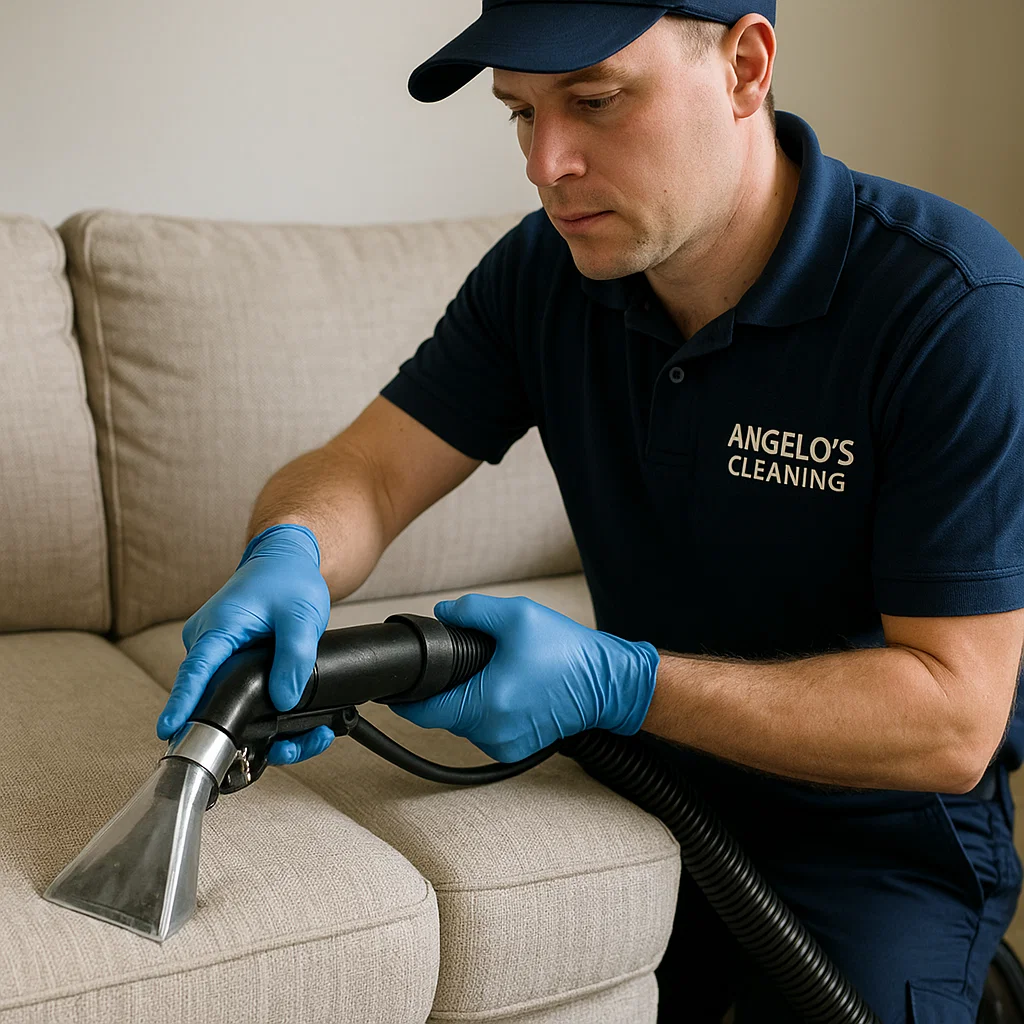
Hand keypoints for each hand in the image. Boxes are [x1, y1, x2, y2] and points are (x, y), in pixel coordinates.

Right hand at [156, 523, 333, 765]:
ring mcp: (214, 651)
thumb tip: (283, 700)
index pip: (196, 670)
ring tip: (305, 738)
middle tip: (287, 749)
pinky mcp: (224, 659)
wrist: (283, 562)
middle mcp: (207, 641)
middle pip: (211, 695)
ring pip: (224, 697)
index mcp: (219, 627)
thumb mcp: (302, 616)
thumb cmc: (288, 580)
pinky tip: (291, 721)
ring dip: (258, 723)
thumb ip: (294, 657)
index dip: (182, 702)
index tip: (169, 728)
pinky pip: (232, 688)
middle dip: (241, 729)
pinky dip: (258, 707)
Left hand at [388, 594, 659, 761]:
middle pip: (442, 713)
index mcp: (485, 704)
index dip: (403, 697)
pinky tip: (505, 688)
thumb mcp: (517, 616)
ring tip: (493, 672)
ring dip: (466, 699)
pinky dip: (486, 710)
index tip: (394, 685)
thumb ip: (472, 611)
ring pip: (463, 722)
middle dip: (444, 687)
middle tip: (463, 660)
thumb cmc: (566, 651)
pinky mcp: (516, 748)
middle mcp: (491, 732)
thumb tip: (441, 613)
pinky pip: (484, 729)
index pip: (422, 711)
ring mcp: (504, 744)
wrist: (607, 681)